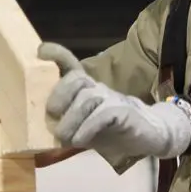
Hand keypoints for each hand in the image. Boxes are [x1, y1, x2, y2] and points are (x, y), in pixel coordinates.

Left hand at [38, 42, 190, 159]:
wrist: (150, 136)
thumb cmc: (112, 131)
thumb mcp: (84, 128)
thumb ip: (67, 124)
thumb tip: (42, 131)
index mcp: (87, 90)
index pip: (72, 65)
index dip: (57, 54)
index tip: (41, 51)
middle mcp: (98, 89)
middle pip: (76, 78)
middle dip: (59, 94)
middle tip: (52, 115)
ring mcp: (112, 98)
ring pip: (87, 97)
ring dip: (71, 120)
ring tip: (64, 138)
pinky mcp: (124, 112)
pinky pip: (102, 114)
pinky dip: (87, 128)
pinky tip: (80, 140)